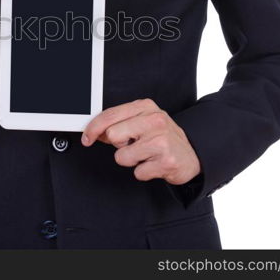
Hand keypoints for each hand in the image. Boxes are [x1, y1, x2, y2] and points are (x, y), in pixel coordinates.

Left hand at [81, 98, 200, 184]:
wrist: (192, 155)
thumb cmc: (162, 138)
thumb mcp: (142, 122)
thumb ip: (119, 124)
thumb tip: (94, 131)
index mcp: (145, 107)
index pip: (110, 115)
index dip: (93, 128)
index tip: (87, 138)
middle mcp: (155, 120)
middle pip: (113, 135)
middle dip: (119, 144)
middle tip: (134, 145)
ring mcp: (161, 140)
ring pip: (122, 156)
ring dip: (131, 160)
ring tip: (145, 155)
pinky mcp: (166, 161)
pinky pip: (137, 172)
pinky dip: (143, 172)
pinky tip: (154, 164)